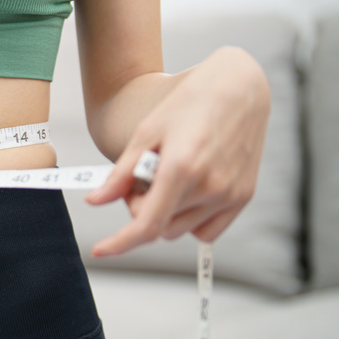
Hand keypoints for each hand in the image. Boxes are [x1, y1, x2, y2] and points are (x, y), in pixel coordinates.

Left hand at [84, 46, 270, 256]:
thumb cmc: (188, 104)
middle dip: (142, 209)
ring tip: (167, 176)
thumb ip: (121, 173)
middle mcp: (210, 186)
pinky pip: (207, 230)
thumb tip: (95, 201)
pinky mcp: (244, 197)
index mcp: (182, 168)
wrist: (236, 88)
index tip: (100, 250)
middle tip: (142, 178)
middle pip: (160, 227)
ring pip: (181, 230)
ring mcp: (230, 194)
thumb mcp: (145, 133)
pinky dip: (190, 218)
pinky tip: (186, 189)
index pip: (147, 224)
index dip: (120, 242)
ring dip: (166, 214)